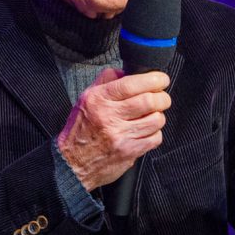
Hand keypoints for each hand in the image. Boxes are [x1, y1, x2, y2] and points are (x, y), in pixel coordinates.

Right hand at [57, 68, 171, 188]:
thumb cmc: (80, 129)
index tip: (161, 79)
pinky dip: (154, 133)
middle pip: (149, 101)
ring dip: (158, 116)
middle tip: (161, 98)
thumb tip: (126, 71)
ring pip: (156, 119)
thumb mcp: (85, 99)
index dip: (153, 79)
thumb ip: (105, 81)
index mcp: (98, 100)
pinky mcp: (130, 152)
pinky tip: (144, 132)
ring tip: (150, 116)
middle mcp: (109, 117)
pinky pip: (155, 138)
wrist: (73, 163)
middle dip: (162, 97)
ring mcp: (121, 136)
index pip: (131, 84)